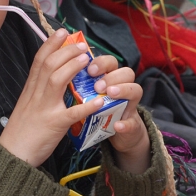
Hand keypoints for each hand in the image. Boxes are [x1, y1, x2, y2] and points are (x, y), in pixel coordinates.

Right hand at [0, 29, 107, 166]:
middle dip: (66, 51)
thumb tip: (51, 78)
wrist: (12, 155)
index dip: (51, 43)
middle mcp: (36, 95)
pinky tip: (99, 101)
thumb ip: (38, 91)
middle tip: (82, 44)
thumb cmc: (21, 132)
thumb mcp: (26, 106)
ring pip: (57, 80)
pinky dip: (86, 106)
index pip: (39, 60)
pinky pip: (72, 113)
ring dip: (73, 67)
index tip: (62, 31)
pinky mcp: (54, 125)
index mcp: (30, 90)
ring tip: (87, 59)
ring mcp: (44, 109)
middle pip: (49, 65)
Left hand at [86, 55, 149, 173]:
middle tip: (97, 85)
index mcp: (111, 78)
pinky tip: (117, 125)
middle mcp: (123, 88)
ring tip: (110, 94)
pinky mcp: (132, 125)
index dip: (101, 62)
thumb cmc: (98, 109)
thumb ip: (81, 83)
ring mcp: (129, 105)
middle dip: (111, 76)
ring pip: (135, 90)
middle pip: (126, 72)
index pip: (110, 62)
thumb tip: (60, 68)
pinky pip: (132, 123)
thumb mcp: (89, 95)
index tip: (88, 68)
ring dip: (123, 90)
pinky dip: (125, 124)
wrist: (116, 132)